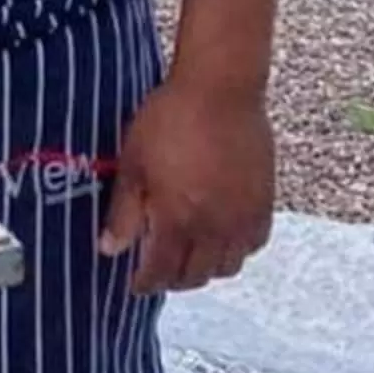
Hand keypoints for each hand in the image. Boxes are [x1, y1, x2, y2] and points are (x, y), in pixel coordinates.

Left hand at [100, 75, 273, 295]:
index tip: (135, 284)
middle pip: (195, 276)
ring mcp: (244, 218)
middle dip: (172, 280)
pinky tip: (220, 237)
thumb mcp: (133, 162)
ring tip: (188, 255)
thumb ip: (123, 212)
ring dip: (204, 269)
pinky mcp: (264, 204)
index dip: (145, 283)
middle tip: (158, 271)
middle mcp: (215, 228)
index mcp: (179, 219)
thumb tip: (109, 249)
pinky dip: (234, 251)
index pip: (161, 272)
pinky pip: (251, 245)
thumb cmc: (170, 118)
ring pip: (226, 267)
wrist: (220, 89)